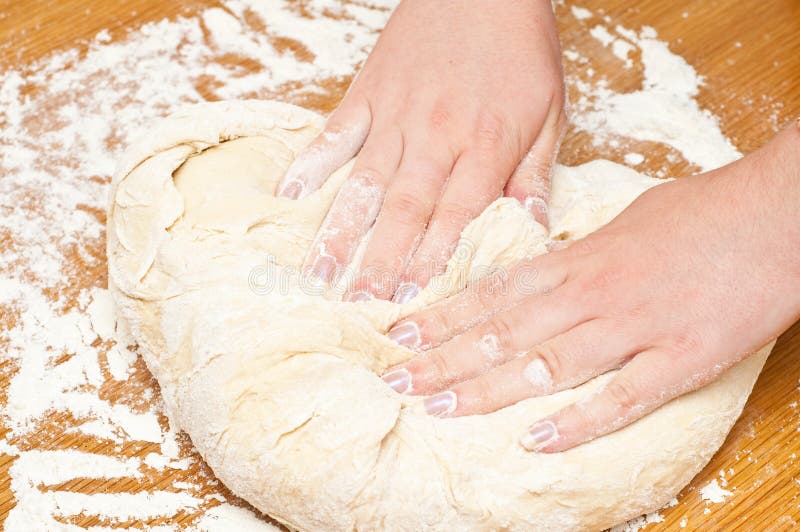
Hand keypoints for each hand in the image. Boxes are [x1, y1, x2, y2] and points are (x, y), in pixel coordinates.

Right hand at [277, 0, 566, 301]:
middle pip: (405, 210)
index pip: (456, 216)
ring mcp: (395, 114)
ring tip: (319, 273)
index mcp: (485, 146)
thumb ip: (536, 173)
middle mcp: (435, 137)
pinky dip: (311, 162)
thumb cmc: (520, 48)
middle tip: (360, 308)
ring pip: (364, 182)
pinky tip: (288, 196)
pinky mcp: (369, 92)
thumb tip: (534, 230)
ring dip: (341, 230)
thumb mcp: (551, 110)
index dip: (434, 263)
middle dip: (381, 264)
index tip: (415, 303)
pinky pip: (336, 132)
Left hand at [382, 122, 799, 451]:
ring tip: (436, 408)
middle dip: (443, 357)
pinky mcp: (681, 360)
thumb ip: (579, 251)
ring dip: (485, 390)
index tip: (400, 334)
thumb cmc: (704, 211)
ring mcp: (634, 329)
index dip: (443, 316)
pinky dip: (578, 423)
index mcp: (579, 259)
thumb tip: (544, 266)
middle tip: (393, 377)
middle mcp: (593, 294)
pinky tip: (535, 441)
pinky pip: (621, 398)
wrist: (779, 214)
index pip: (493, 292)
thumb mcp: (626, 220)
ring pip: (544, 365)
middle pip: (503, 332)